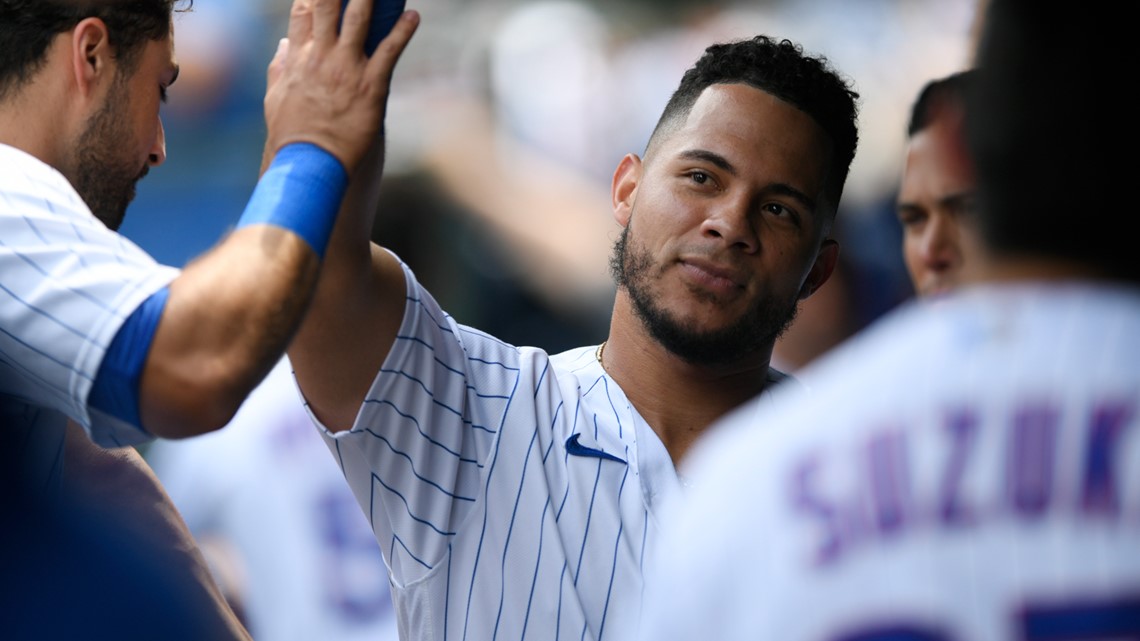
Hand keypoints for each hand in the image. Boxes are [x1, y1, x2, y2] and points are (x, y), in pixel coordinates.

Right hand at [262, 0, 418, 171]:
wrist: (310, 162)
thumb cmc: (292, 134)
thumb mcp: (275, 98)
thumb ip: (280, 67)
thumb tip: (284, 45)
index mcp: (298, 58)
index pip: (303, 12)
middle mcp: (321, 56)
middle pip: (329, 6)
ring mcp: (346, 69)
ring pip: (358, 21)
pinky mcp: (371, 86)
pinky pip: (389, 52)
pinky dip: (403, 32)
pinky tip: (413, 16)